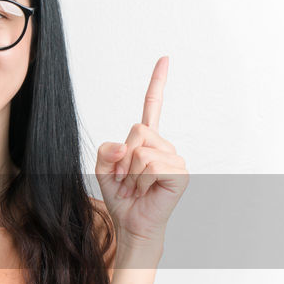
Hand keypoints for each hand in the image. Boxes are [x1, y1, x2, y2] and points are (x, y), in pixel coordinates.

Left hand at [94, 55, 188, 255]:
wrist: (131, 224)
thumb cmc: (122, 198)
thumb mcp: (103, 169)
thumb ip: (106, 150)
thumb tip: (126, 146)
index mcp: (147, 141)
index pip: (153, 106)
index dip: (158, 82)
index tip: (164, 58)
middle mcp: (164, 146)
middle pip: (136, 130)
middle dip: (123, 157)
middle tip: (127, 178)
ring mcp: (174, 159)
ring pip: (141, 149)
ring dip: (130, 173)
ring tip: (137, 187)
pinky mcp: (179, 173)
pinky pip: (150, 164)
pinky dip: (140, 180)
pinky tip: (147, 190)